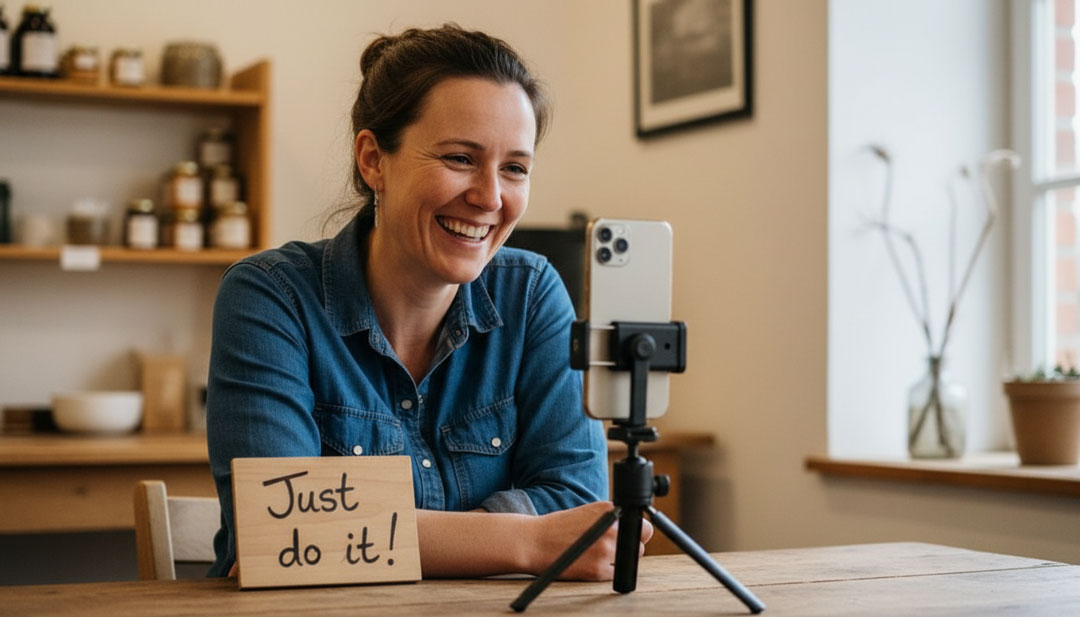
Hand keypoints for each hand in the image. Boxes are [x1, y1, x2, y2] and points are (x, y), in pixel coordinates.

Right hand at [525, 501, 653, 580]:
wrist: (534, 541)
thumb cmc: (560, 527)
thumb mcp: (589, 513)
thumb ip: (612, 519)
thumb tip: (634, 530)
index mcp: (609, 510)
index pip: (644, 526)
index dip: (637, 532)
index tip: (629, 535)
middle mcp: (611, 528)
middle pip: (640, 544)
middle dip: (629, 546)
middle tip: (610, 546)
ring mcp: (606, 550)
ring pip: (630, 560)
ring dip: (619, 559)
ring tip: (598, 553)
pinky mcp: (598, 570)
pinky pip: (616, 573)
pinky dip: (607, 571)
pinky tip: (590, 562)